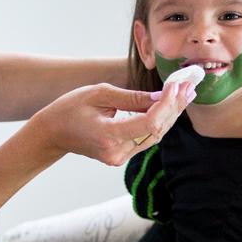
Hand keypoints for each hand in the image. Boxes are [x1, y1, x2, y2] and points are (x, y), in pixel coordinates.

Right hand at [32, 78, 194, 166]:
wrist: (52, 133)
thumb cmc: (69, 109)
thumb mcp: (99, 94)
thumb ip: (132, 98)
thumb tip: (160, 97)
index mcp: (108, 136)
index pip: (149, 123)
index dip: (167, 105)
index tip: (177, 85)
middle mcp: (117, 152)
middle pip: (156, 131)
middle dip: (175, 107)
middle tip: (189, 85)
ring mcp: (119, 157)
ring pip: (155, 136)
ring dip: (171, 114)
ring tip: (185, 93)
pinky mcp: (121, 155)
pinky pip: (146, 138)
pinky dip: (159, 121)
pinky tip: (170, 106)